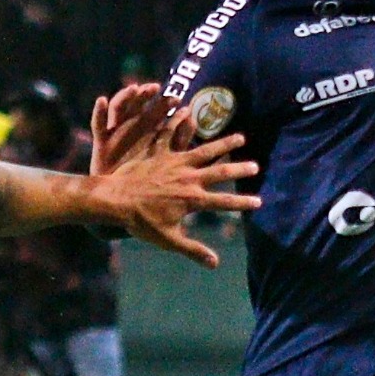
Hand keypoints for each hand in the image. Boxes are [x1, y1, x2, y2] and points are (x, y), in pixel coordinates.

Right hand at [91, 84, 197, 175]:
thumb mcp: (165, 158)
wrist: (120, 198)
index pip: (157, 110)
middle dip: (145, 95)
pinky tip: (101, 100)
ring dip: (125, 96)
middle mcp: (131, 126)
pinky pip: (97, 123)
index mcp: (147, 129)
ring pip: (118, 108)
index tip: (176, 100)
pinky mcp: (101, 141)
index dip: (165, 102)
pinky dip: (98, 111)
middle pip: (137, 104)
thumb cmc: (144, 178)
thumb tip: (191, 119)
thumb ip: (178, 140)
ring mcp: (115, 132)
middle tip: (155, 89)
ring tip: (133, 89)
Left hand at [104, 133, 260, 266]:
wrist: (115, 201)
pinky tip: (189, 111)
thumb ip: (193, 249)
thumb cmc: (140, 222)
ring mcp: (175, 163)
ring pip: (205, 150)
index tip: (259, 202)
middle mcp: (189, 178)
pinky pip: (172, 135)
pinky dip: (180, 123)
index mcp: (192, 200)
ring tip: (241, 137)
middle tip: (256, 166)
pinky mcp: (160, 153)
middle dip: (240, 168)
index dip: (243, 202)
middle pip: (221, 172)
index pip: (224, 202)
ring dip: (224, 143)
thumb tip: (215, 264)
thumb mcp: (168, 239)